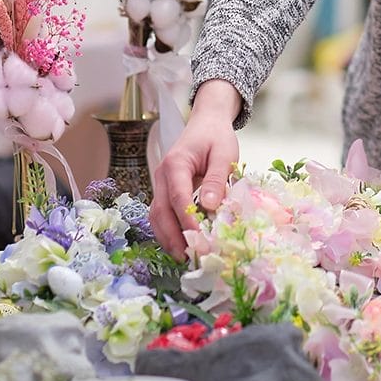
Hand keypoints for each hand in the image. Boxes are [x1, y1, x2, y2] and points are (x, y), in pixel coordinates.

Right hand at [150, 79, 240, 258]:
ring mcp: (161, 183)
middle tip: (190, 258)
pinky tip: (182, 245)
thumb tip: (209, 207)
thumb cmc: (216, 137)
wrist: (206, 122)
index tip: (200, 240)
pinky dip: (169, 231)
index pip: (177, 197)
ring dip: (168, 238)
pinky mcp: (165, 190)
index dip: (186, 221)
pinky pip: (162, 213)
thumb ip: (216, 180)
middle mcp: (162, 175)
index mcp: (176, 163)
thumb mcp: (224, 154)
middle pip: (160, 211)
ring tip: (185, 258)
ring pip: (156, 215)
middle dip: (173, 237)